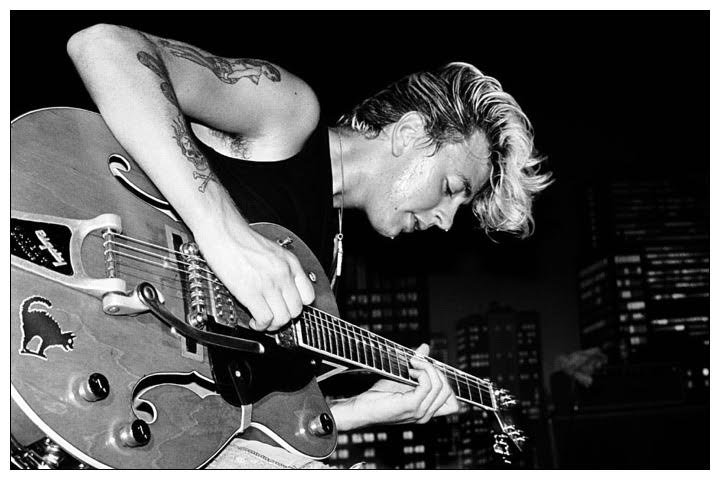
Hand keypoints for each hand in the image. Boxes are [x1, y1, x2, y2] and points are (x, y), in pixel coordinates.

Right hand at [195, 219, 314, 331]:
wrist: (223, 231)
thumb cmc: (240, 239)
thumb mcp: (272, 251)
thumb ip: (280, 268)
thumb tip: (281, 289)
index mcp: (290, 263)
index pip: (308, 296)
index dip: (297, 307)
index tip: (287, 309)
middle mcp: (283, 273)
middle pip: (296, 310)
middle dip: (284, 319)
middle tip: (273, 318)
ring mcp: (269, 283)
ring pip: (282, 319)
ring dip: (273, 326)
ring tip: (263, 322)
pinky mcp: (251, 292)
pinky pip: (265, 319)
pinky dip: (260, 325)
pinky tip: (254, 321)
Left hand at [331, 344, 459, 429]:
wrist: (360, 409)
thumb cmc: (377, 396)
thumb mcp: (401, 377)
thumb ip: (417, 366)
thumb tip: (425, 347)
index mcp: (426, 411)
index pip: (454, 404)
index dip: (447, 383)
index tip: (429, 368)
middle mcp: (426, 414)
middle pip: (448, 391)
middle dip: (436, 371)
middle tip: (417, 362)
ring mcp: (420, 412)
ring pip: (440, 386)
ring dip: (428, 368)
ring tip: (413, 364)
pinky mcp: (411, 406)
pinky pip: (428, 385)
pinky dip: (422, 373)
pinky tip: (410, 371)